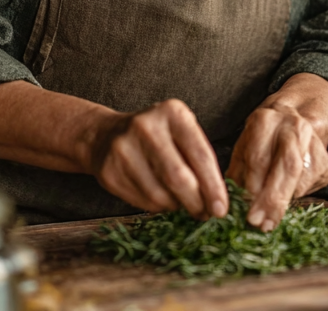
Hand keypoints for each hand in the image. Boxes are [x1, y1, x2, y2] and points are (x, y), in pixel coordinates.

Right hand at [89, 98, 228, 219]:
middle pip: (179, 178)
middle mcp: (147, 127)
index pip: (200, 155)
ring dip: (176, 207)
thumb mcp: (180, 132)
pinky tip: (160, 198)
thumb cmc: (156, 136)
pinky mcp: (109, 171)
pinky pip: (142, 202)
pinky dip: (157, 207)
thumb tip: (216, 200)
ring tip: (181, 203)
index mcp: (172, 113)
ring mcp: (124, 149)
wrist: (106, 135)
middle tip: (205, 214)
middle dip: (196, 203)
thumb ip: (198, 159)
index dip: (213, 186)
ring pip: (160, 195)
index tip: (221, 209)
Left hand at [226, 100, 327, 230]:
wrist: (290, 123)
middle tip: (262, 224)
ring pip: (302, 180)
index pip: (260, 158)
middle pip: (288, 167)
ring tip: (269, 218)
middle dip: (274, 200)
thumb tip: (234, 205)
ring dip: (284, 203)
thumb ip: (238, 175)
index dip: (253, 188)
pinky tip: (285, 199)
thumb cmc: (260, 140)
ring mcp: (314, 143)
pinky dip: (295, 199)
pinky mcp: (327, 163)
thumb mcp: (242, 149)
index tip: (247, 211)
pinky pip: (312, 188)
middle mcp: (293, 127)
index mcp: (266, 121)